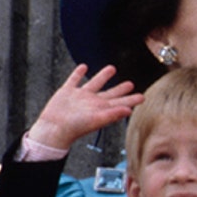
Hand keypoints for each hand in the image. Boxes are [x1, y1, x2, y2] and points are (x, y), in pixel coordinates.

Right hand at [28, 65, 143, 150]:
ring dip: (103, 76)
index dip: (131, 100)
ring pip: (95, 83)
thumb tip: (129, 110)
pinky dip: (78, 73)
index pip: (121, 103)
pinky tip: (83, 67)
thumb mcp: (96, 120)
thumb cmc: (75, 128)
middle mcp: (92, 102)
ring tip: (112, 68)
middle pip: (110, 93)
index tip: (142, 97)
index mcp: (102, 109)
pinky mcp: (67, 92)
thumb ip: (113, 114)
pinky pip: (74, 80)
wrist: (54, 129)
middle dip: (120, 89)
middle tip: (130, 84)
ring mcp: (80, 96)